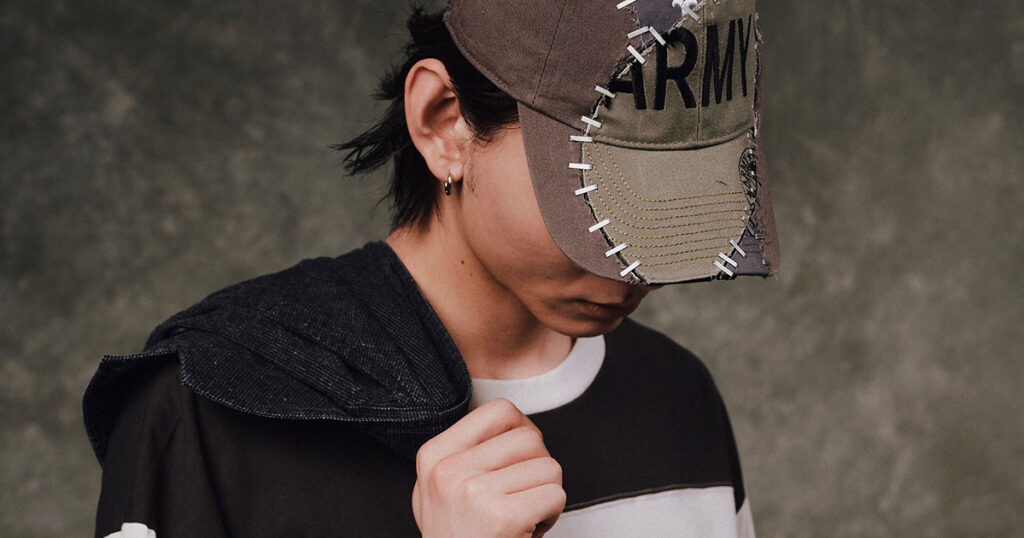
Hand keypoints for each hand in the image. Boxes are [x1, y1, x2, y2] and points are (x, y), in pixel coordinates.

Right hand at [411, 398, 565, 536]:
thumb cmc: (460, 537)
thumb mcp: (441, 489)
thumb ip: (466, 451)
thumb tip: (513, 419)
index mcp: (433, 455)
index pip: (500, 410)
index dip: (522, 432)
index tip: (517, 460)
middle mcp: (448, 471)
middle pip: (530, 438)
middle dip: (537, 468)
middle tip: (520, 497)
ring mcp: (473, 493)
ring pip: (549, 466)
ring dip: (546, 494)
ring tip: (522, 515)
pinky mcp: (502, 518)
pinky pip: (556, 495)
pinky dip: (552, 515)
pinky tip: (528, 530)